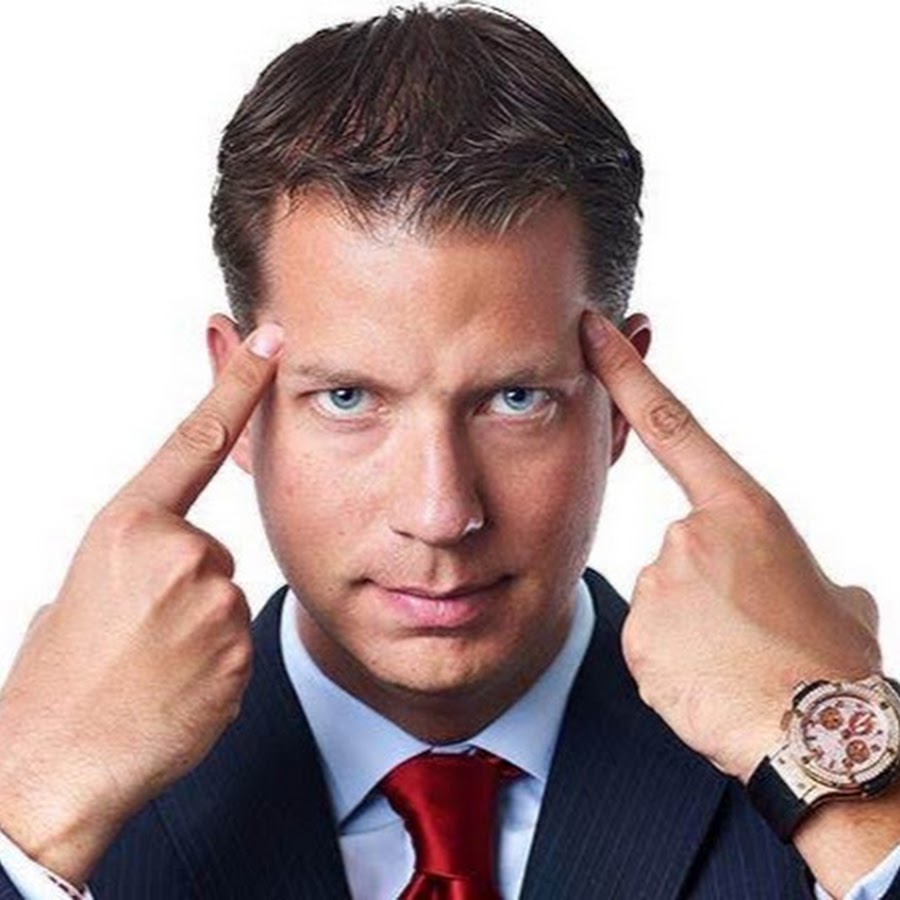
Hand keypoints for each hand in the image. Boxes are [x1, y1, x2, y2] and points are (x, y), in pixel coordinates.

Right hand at [0, 322, 282, 884]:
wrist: (54, 764)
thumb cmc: (57, 676)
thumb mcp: (78, 591)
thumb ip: (130, 555)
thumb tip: (156, 551)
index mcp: (127, 526)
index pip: (193, 440)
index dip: (236, 387)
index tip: (269, 343)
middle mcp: (178, 552)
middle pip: (212, 553)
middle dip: (186, 588)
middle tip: (140, 635)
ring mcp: (213, 602)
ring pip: (226, 600)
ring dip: (199, 629)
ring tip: (151, 666)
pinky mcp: (239, 650)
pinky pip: (238, 643)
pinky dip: (214, 664)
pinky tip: (176, 689)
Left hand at [580, 310, 881, 783]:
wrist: (819, 732)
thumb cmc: (834, 660)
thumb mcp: (834, 596)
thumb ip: (801, 572)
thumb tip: (810, 585)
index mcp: (743, 511)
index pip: (670, 424)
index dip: (624, 372)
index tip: (589, 331)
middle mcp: (691, 536)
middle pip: (678, 551)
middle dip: (705, 589)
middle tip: (745, 629)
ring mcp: (660, 583)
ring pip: (663, 602)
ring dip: (690, 630)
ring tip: (733, 661)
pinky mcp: (636, 635)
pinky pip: (649, 643)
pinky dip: (672, 662)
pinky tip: (707, 682)